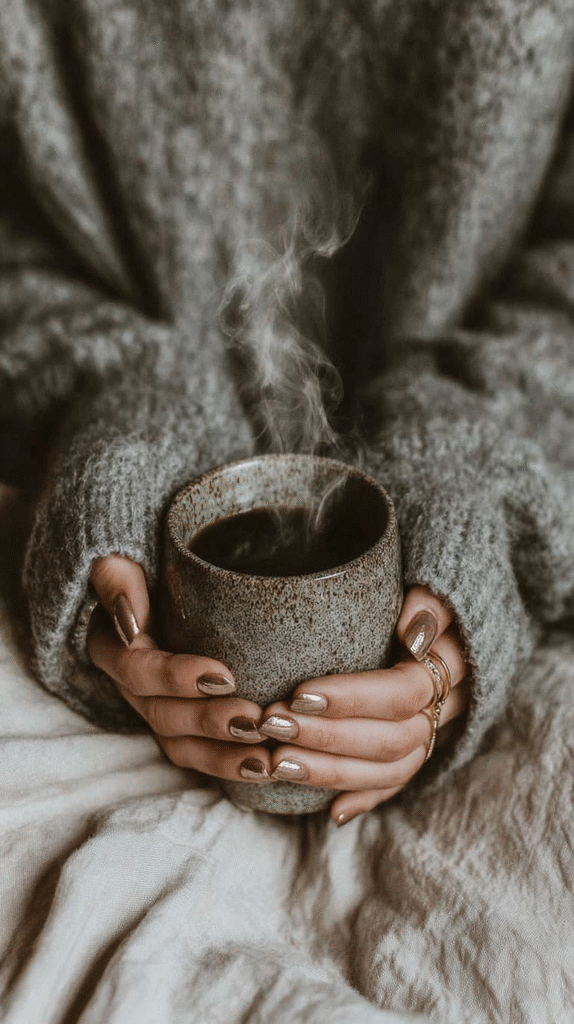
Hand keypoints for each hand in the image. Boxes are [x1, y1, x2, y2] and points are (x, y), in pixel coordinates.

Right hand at [87, 555, 275, 784]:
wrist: (169, 584)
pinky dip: (234, 766)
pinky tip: (270, 770)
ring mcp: (160, 711)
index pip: (137, 670)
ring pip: (184, 746)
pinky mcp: (186, 728)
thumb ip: (117, 579)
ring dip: (225, 757)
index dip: (177, 678)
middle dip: (210, 723)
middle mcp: (134, 688)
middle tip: (257, 721)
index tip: (224, 675)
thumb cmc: (153, 568)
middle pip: (164, 716)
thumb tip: (130, 619)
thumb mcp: (124, 561)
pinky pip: (203, 756)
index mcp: (115, 648)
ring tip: (267, 760)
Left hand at [258, 586, 470, 824]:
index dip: (352, 699)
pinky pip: (396, 782)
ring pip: (391, 768)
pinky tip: (331, 813)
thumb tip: (412, 635)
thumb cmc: (428, 587)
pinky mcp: (418, 745)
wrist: (450, 611)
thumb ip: (428, 602)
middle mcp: (446, 705)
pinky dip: (366, 797)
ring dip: (334, 773)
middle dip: (329, 738)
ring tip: (278, 765)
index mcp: (450, 664)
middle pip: (392, 738)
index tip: (299, 694)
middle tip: (272, 726)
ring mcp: (434, 730)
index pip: (402, 692)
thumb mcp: (434, 580)